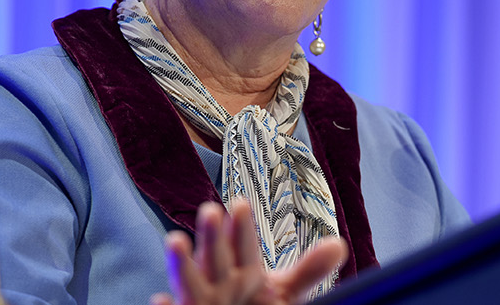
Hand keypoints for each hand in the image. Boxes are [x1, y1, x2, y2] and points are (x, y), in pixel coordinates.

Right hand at [151, 199, 347, 304]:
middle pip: (217, 257)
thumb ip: (307, 272)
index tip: (242, 204)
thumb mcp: (283, 293)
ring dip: (183, 263)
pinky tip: (161, 301)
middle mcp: (219, 283)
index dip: (242, 228)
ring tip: (175, 240)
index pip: (244, 246)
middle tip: (211, 209)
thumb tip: (339, 246)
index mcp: (243, 271)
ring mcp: (201, 303)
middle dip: (213, 236)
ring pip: (191, 283)